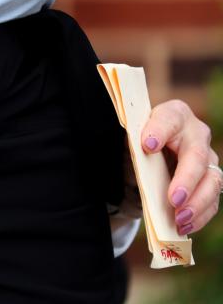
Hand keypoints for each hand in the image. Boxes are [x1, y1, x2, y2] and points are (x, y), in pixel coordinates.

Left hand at [142, 99, 220, 233]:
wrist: (146, 159)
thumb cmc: (138, 145)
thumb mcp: (130, 142)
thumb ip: (134, 143)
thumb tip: (139, 152)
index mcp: (174, 115)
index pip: (168, 120)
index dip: (159, 132)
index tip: (147, 145)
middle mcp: (196, 134)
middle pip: (197, 157)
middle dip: (186, 180)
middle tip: (173, 199)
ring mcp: (207, 159)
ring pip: (211, 181)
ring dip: (196, 204)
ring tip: (179, 219)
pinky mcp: (210, 181)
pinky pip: (212, 200)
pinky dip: (199, 216)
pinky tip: (184, 226)